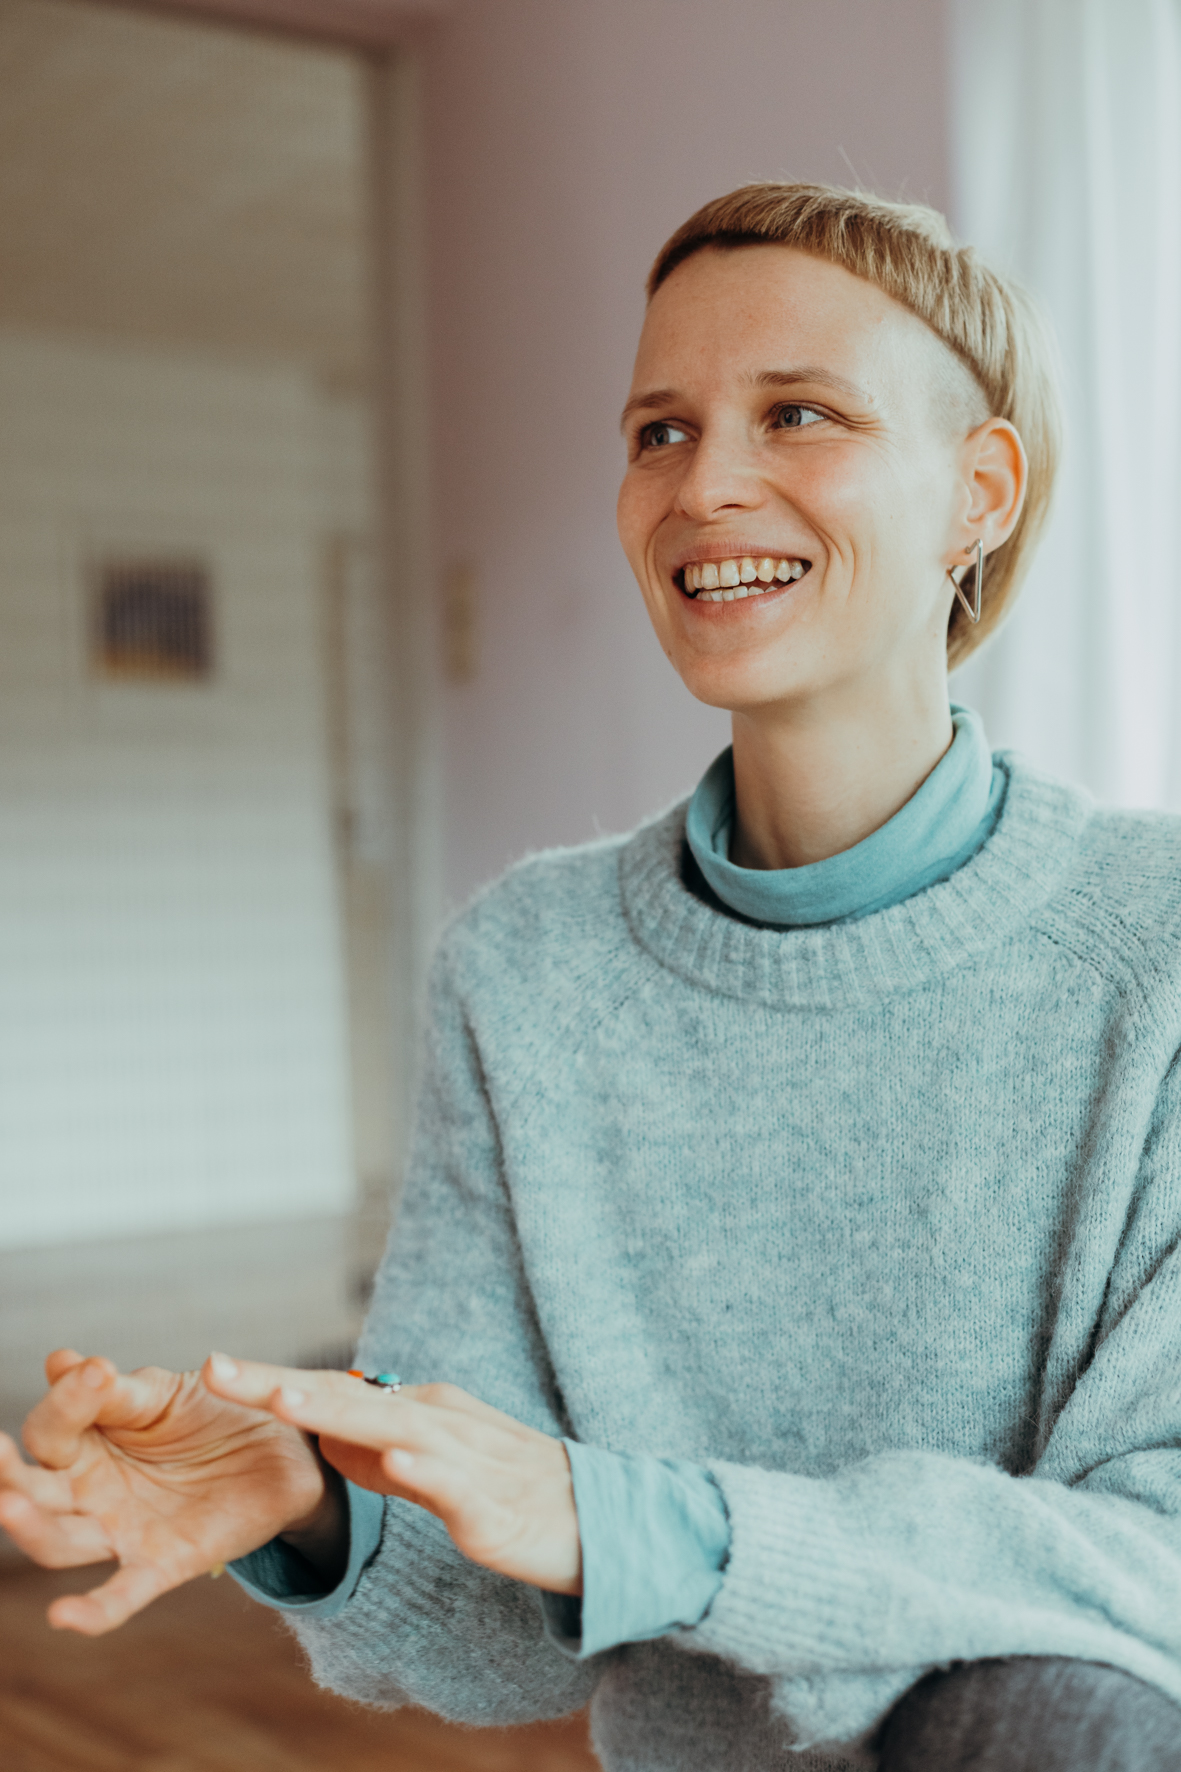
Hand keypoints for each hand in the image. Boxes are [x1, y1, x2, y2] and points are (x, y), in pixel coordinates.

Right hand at [0, 1349, 331, 1634]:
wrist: (284, 1449)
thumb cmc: (212, 1412)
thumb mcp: (167, 1394)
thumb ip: (117, 1390)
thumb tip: (59, 1360)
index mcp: (86, 1438)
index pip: (52, 1427)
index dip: (66, 1401)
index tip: (97, 1371)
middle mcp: (88, 1489)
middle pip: (33, 1489)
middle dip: (9, 1475)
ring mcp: (119, 1529)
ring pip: (59, 1540)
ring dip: (32, 1528)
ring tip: (10, 1506)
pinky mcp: (160, 1564)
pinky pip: (119, 1595)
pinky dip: (91, 1611)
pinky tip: (63, 1616)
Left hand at [204, 1355, 582, 1595]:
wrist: (603, 1524)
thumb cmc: (517, 1494)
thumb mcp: (438, 1469)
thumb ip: (383, 1457)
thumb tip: (328, 1441)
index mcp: (424, 1412)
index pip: (336, 1394)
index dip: (275, 1382)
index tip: (215, 1369)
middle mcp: (440, 1422)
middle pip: (348, 1400)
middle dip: (280, 1384)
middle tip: (217, 1367)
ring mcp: (466, 1460)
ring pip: (392, 1430)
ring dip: (336, 1412)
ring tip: (281, 1398)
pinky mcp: (491, 1505)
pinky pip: (452, 1482)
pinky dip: (421, 1467)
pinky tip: (391, 1456)